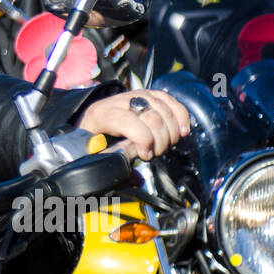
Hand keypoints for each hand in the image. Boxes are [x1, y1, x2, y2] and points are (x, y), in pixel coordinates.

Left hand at [76, 89, 191, 161]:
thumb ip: (114, 166)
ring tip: (162, 144)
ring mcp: (136, 95)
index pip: (129, 122)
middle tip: (153, 153)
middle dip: (160, 141)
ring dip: (171, 133)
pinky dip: (181, 117)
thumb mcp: (95, 153)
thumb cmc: (93, 139)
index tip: (144, 155)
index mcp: (102, 115)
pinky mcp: (149, 94)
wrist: (91, 119)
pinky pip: (171, 101)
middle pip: (153, 118)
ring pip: (164, 110)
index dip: (144, 141)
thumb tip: (137, 179)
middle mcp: (119, 101)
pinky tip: (181, 131)